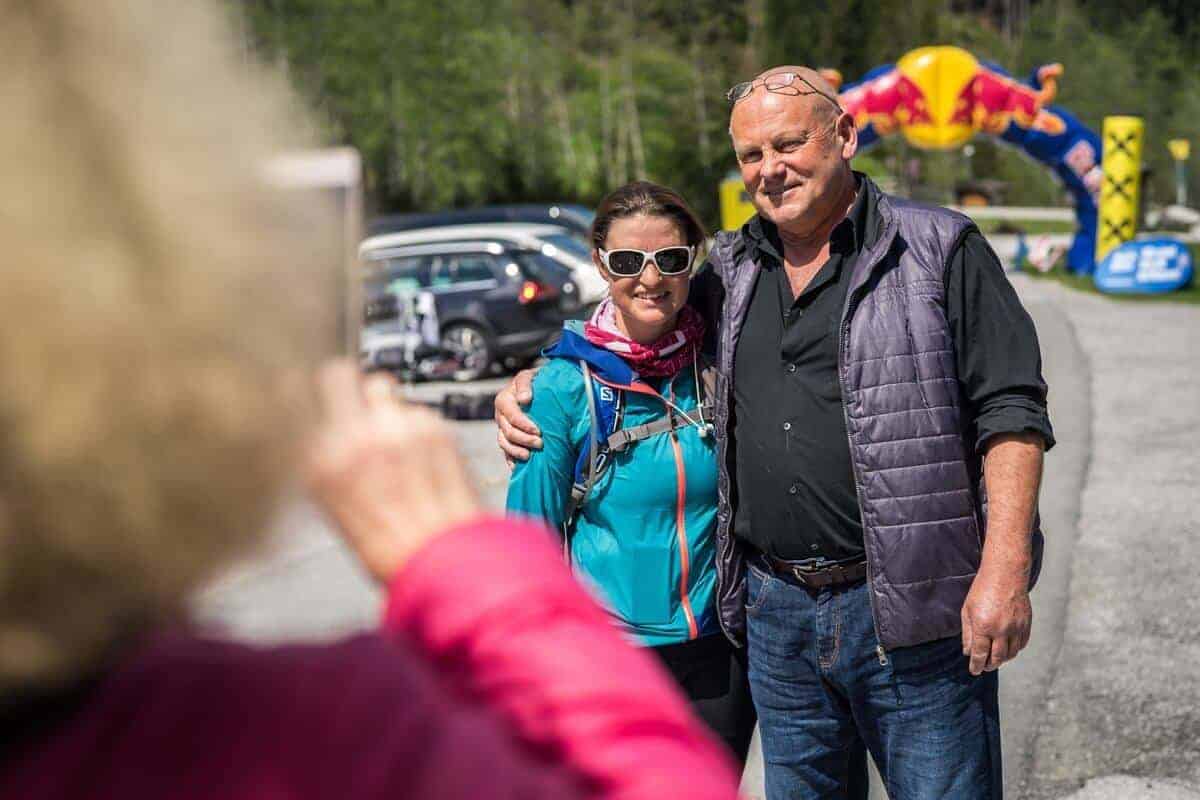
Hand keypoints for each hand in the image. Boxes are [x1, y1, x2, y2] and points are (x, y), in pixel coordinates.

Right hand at [306, 360, 479, 583]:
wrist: (441, 557)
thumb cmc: (386, 543)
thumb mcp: (331, 502)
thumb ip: (323, 456)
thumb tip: (318, 424)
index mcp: (320, 460)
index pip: (294, 394)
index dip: (306, 393)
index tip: (313, 395)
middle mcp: (354, 436)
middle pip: (338, 373)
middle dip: (345, 383)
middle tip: (355, 401)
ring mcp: (395, 427)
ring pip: (382, 387)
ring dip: (384, 404)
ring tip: (394, 437)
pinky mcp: (433, 426)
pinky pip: (416, 409)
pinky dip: (416, 425)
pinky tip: (421, 456)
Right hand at [494, 368, 541, 467]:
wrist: (536, 387)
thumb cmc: (533, 381)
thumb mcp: (528, 376)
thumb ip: (525, 385)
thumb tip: (525, 399)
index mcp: (503, 400)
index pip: (512, 416)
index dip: (524, 425)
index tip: (538, 431)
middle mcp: (500, 416)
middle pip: (508, 432)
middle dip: (524, 439)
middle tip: (540, 443)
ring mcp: (502, 428)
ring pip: (504, 444)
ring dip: (517, 451)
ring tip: (529, 456)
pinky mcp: (507, 438)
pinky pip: (505, 452)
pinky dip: (511, 460)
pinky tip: (518, 467)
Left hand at [961, 565, 1031, 675]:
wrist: (1005, 574)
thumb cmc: (982, 590)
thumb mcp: (967, 610)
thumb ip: (968, 633)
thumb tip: (968, 652)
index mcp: (984, 626)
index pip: (980, 654)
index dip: (976, 665)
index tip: (974, 671)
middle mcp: (1001, 630)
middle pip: (997, 658)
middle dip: (989, 665)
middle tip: (984, 667)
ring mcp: (1016, 628)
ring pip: (1011, 654)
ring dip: (1002, 660)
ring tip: (995, 659)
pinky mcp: (1026, 624)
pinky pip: (1021, 644)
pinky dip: (1014, 650)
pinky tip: (1007, 649)